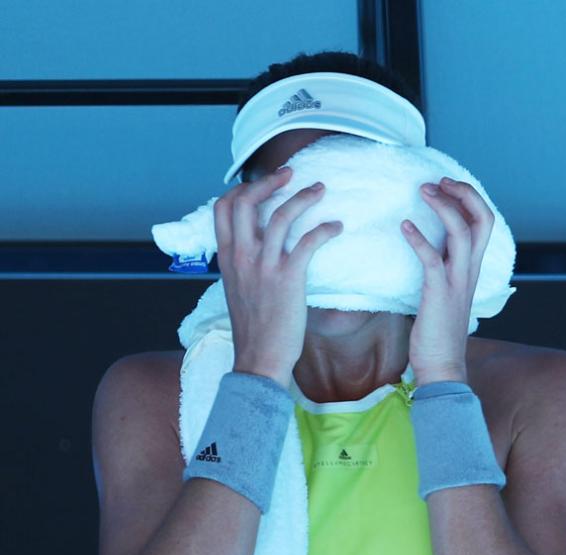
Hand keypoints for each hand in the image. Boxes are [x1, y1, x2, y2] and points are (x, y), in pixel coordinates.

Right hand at [213, 167, 343, 386]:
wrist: (259, 360)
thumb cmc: (253, 331)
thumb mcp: (237, 291)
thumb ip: (243, 267)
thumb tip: (255, 250)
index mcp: (227, 259)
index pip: (223, 208)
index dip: (243, 188)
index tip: (264, 185)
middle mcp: (241, 257)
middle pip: (246, 201)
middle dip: (269, 181)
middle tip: (290, 175)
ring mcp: (264, 267)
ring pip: (280, 215)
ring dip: (302, 196)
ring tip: (319, 190)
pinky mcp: (288, 278)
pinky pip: (308, 241)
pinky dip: (324, 228)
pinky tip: (336, 227)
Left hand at [401, 177, 494, 384]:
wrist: (442, 367)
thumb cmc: (438, 336)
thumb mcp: (444, 297)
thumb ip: (442, 274)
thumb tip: (429, 256)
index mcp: (471, 270)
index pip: (484, 223)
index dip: (469, 199)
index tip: (447, 187)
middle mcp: (469, 271)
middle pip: (482, 219)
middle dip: (464, 193)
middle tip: (439, 181)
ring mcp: (456, 281)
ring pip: (462, 231)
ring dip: (443, 206)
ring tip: (423, 191)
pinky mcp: (439, 292)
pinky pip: (432, 258)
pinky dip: (419, 238)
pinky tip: (404, 227)